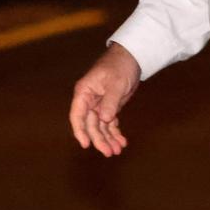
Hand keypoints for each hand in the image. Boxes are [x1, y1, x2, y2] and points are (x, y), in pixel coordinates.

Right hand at [69, 42, 140, 157]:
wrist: (132, 57)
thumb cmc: (120, 66)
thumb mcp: (116, 83)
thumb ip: (110, 102)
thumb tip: (104, 120)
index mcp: (84, 92)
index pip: (77, 115)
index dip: (80, 131)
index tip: (86, 145)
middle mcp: (89, 100)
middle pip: (90, 124)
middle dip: (99, 139)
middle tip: (109, 152)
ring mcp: (99, 104)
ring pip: (100, 126)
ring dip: (108, 139)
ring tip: (117, 150)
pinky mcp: (110, 106)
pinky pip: (110, 123)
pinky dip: (115, 132)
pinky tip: (122, 142)